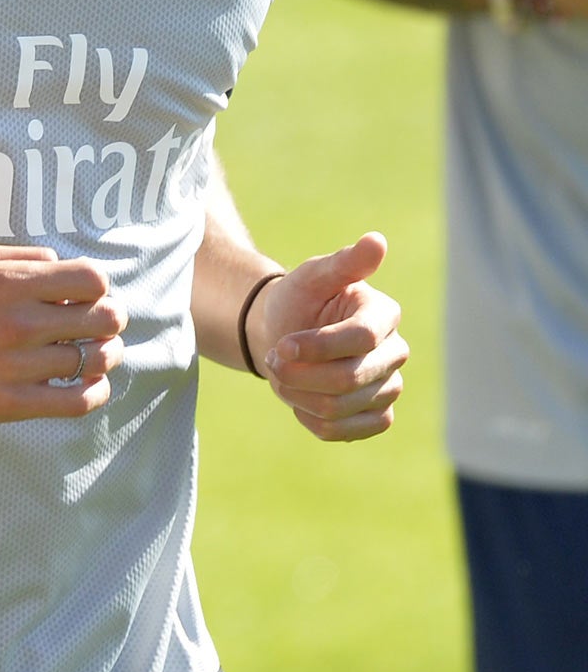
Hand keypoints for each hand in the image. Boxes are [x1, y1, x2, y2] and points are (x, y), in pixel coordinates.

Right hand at [0, 244, 126, 425]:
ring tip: (99, 352)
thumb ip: (20, 257)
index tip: (88, 295)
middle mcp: (19, 323)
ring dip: (107, 354)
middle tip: (102, 324)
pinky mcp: (11, 403)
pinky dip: (96, 391)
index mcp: (10, 283)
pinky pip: (77, 401)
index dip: (98, 286)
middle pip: (103, 319)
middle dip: (110, 319)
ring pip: (94, 360)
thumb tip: (62, 264)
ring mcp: (16, 366)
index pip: (92, 280)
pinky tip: (90, 383)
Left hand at [249, 232, 407, 441]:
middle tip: (275, 359)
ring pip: (343, 407)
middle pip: (351, 378)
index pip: (360, 339)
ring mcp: (389, 386)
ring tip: (283, 375)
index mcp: (384, 314)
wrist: (285, 332)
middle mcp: (395, 352)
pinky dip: (311, 418)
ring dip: (299, 394)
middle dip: (301, 373)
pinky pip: (346, 431)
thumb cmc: (298, 300)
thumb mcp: (311, 276)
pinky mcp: (376, 415)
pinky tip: (299, 398)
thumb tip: (376, 240)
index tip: (282, 345)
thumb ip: (343, 263)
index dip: (316, 347)